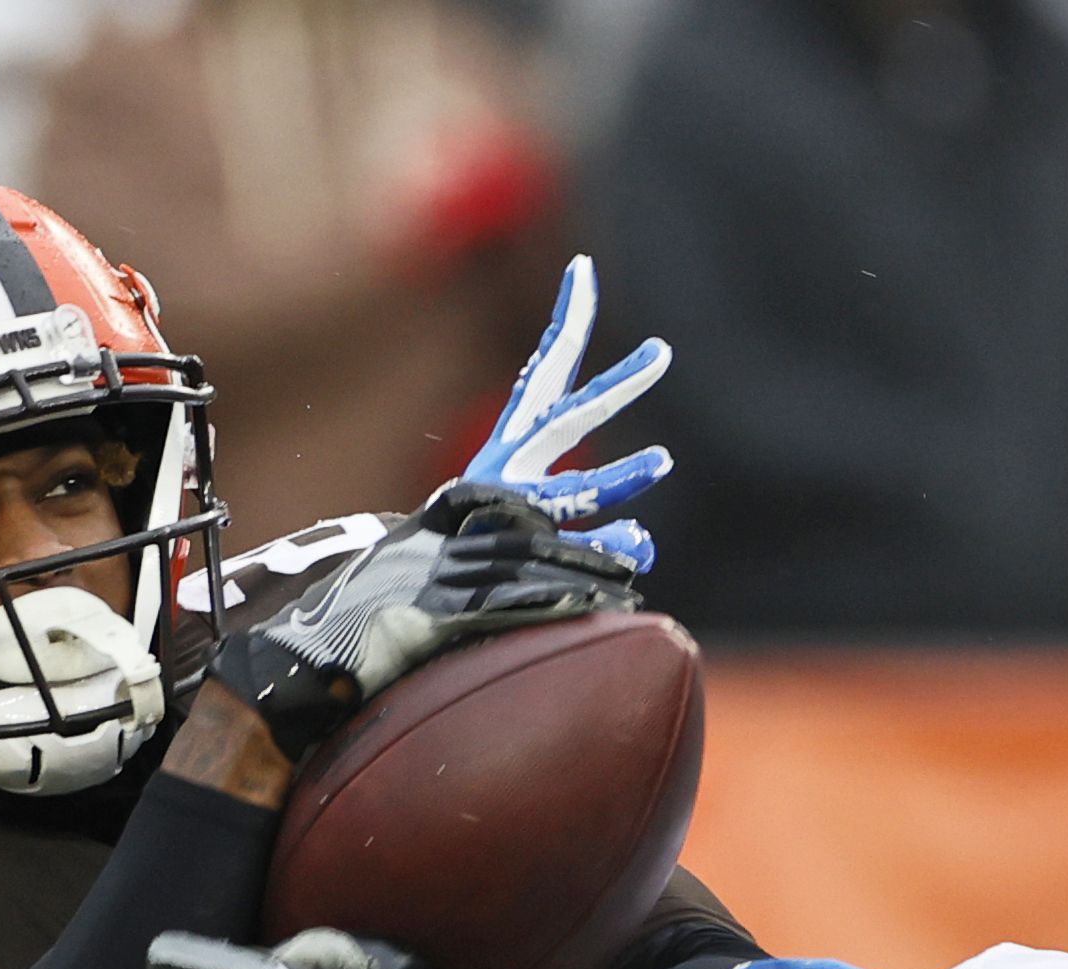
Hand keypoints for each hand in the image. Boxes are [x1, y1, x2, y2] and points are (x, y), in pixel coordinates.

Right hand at [208, 483, 639, 759]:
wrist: (279, 675)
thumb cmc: (316, 652)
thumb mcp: (364, 603)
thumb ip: (407, 594)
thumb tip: (436, 612)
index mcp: (404, 541)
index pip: (474, 501)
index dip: (526, 507)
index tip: (565, 516)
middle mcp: (418, 553)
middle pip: (514, 534)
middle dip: (575, 547)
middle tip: (628, 564)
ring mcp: (424, 584)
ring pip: (519, 567)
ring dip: (578, 578)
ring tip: (625, 592)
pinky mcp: (430, 620)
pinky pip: (503, 606)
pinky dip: (549, 607)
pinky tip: (587, 615)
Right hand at [460, 254, 670, 572]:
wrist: (405, 599)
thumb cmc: (473, 553)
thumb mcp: (529, 525)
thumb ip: (598, 533)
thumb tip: (644, 542)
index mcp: (509, 449)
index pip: (543, 376)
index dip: (567, 326)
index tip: (583, 271)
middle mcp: (509, 473)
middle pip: (568, 420)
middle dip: (616, 389)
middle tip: (662, 353)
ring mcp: (512, 513)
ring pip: (575, 491)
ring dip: (619, 477)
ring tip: (662, 459)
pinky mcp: (515, 556)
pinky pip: (579, 553)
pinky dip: (612, 552)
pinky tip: (637, 550)